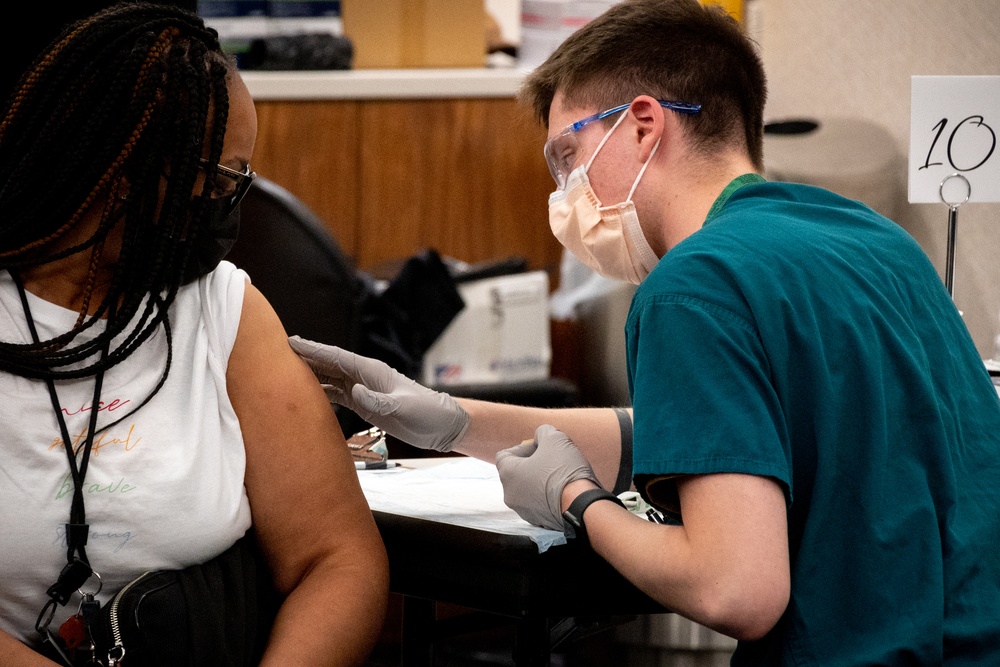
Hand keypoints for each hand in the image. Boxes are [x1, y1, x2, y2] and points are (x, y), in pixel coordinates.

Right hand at [288, 336, 469, 451]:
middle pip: (328, 363)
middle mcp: (363, 376)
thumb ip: (378, 401)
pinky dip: (319, 391)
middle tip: (274, 351)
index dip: (313, 349)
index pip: (336, 357)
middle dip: (303, 357)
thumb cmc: (427, 413)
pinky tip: (303, 393)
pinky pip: (335, 393)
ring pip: (329, 377)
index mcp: (371, 370)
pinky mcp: (364, 403)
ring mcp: (363, 388)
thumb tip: (354, 392)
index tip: (290, 342)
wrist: (441, 425)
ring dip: (308, 374)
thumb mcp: (403, 407)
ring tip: (281, 371)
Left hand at [495, 425, 599, 530]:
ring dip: (540, 480)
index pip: (505, 455)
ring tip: (560, 474)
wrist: (582, 505)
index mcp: (507, 474)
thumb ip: (542, 432)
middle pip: (516, 472)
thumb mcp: (554, 438)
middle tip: (552, 458)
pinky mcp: (538, 522)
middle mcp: (510, 495)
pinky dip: (547, 495)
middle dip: (533, 463)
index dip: (523, 447)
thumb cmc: (564, 469)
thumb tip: (541, 436)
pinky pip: (539, 503)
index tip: (541, 447)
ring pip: (528, 489)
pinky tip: (563, 490)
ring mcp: (523, 511)